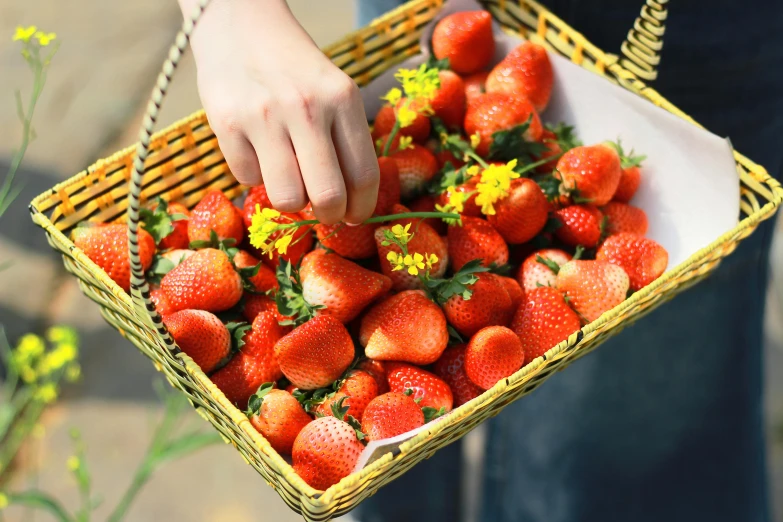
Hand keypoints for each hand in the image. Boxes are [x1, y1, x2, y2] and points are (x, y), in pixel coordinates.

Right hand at [181, 0, 378, 223]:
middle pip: (328, 196)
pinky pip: (248, 179)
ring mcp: (265, 116)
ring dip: (291, 199)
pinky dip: (254, 175)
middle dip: (329, 216)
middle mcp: (307, 107)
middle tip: (324, 212)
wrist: (240, 23)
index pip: (363, 175)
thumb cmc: (294, 69)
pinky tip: (256, 149)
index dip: (362, 207)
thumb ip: (344, 140)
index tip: (354, 216)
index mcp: (342, 99)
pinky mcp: (228, 124)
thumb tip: (351, 204)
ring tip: (289, 177)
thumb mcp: (333, 92)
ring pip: (288, 198)